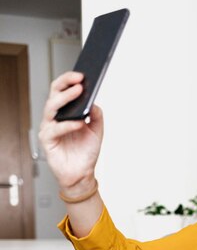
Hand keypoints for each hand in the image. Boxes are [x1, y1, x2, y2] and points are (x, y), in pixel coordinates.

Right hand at [38, 71, 103, 188]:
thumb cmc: (85, 152)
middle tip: (79, 80)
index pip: (62, 90)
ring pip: (51, 107)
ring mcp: (49, 128)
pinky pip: (55, 129)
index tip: (82, 75)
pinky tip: (79, 122)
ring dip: (65, 98)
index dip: (70, 80)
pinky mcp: (47, 140)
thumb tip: (93, 102)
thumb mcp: (97, 131)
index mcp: (65, 112)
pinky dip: (67, 125)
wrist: (82, 174)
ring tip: (78, 93)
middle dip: (66, 84)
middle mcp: (54, 117)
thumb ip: (96, 115)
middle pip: (54, 93)